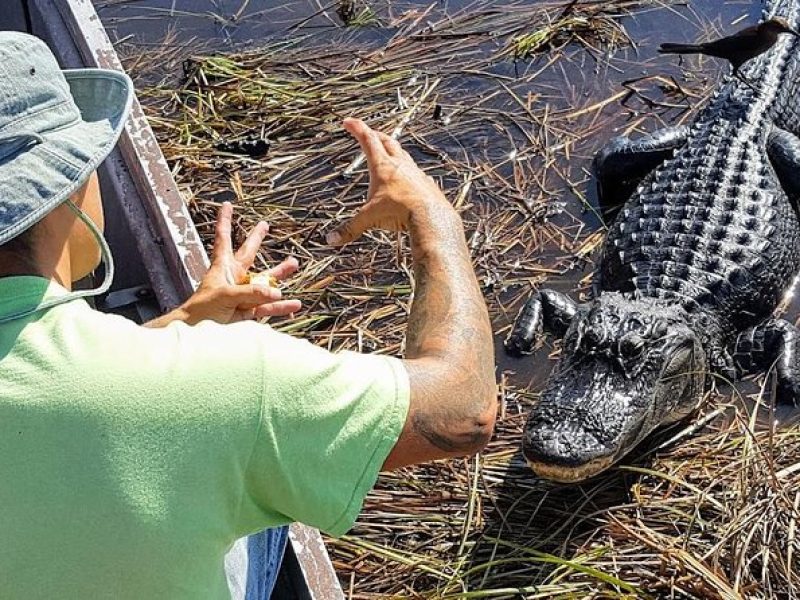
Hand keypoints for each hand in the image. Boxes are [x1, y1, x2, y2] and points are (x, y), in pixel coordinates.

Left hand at [154, 202, 301, 326]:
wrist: (197, 333)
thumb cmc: (202, 310)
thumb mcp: (224, 296)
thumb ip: (250, 292)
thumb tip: (276, 292)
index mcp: (222, 267)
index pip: (223, 239)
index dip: (225, 221)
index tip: (228, 205)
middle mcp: (233, 277)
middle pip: (247, 253)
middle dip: (256, 239)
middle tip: (264, 225)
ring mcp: (243, 294)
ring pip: (264, 281)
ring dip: (279, 273)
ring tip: (293, 264)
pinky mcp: (248, 312)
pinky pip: (268, 307)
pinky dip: (281, 307)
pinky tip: (294, 305)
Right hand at [326, 118, 450, 245]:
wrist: (431, 217)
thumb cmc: (399, 212)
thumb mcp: (369, 219)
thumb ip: (350, 228)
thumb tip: (330, 240)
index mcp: (382, 166)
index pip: (367, 140)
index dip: (356, 129)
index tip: (348, 122)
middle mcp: (400, 165)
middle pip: (387, 142)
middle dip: (376, 135)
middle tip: (370, 133)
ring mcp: (415, 173)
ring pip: (404, 156)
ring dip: (395, 152)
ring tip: (390, 153)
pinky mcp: (426, 184)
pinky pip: (417, 174)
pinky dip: (410, 173)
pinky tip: (410, 179)